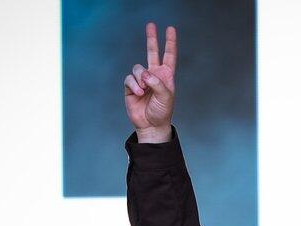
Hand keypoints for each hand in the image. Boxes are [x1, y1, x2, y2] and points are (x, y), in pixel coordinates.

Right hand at [124, 22, 176, 139]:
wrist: (151, 125)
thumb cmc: (162, 111)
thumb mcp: (166, 97)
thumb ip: (158, 84)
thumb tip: (145, 74)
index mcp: (166, 75)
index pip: (169, 55)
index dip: (170, 42)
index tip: (170, 29)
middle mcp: (154, 74)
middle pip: (152, 52)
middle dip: (152, 38)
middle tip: (151, 25)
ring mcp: (142, 80)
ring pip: (138, 68)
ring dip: (140, 78)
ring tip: (144, 90)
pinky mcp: (131, 86)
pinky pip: (130, 79)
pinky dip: (134, 85)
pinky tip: (138, 93)